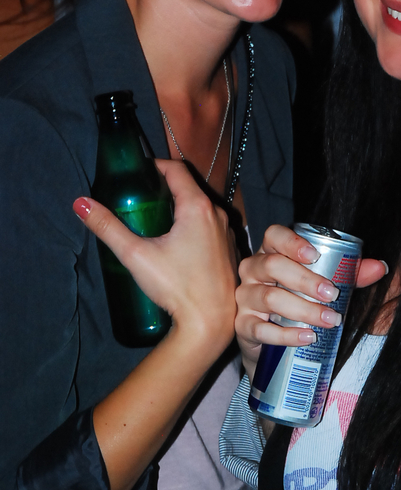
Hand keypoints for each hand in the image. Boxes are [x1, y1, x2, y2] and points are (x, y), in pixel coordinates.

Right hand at [74, 159, 236, 350]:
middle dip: (165, 187)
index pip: (176, 169)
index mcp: (197, 207)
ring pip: (201, 208)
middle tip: (141, 195)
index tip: (138, 172)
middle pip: (189, 187)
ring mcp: (226, 232)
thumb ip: (108, 227)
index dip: (155, 166)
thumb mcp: (135, 255)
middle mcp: (217, 214)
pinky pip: (210, 225)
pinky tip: (176, 241)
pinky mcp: (229, 250)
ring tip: (155, 217)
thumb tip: (81, 204)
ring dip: (180, 206)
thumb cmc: (176, 287)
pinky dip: (193, 224)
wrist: (209, 323)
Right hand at [236, 224, 387, 379]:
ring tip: (329, 320)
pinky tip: (308, 337)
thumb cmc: (300, 305)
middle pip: (273, 265)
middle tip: (332, 294)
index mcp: (272, 252)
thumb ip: (351, 275)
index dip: (292, 242)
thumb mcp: (326, 287)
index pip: (274, 235)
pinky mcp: (242, 326)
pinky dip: (287, 334)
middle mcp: (253, 270)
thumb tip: (380, 267)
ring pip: (270, 297)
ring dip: (303, 309)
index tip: (315, 256)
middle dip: (306, 280)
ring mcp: (245, 298)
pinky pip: (261, 329)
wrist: (275, 349)